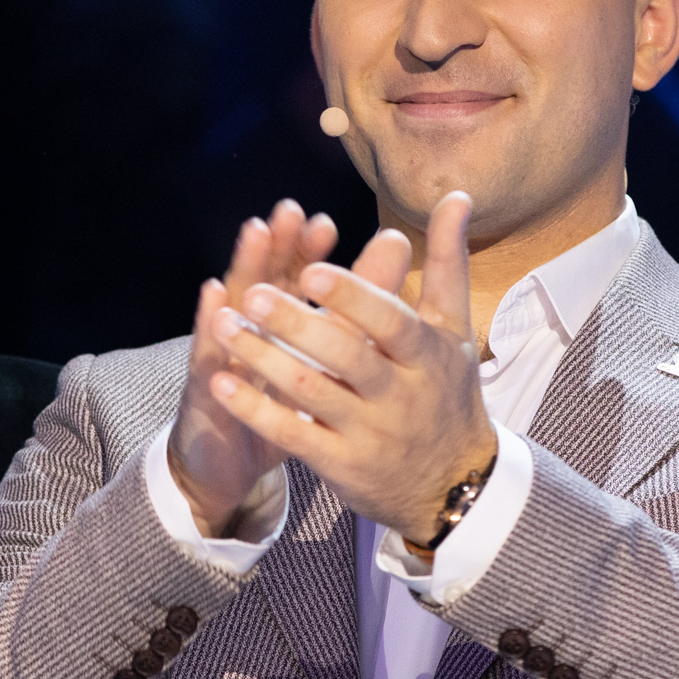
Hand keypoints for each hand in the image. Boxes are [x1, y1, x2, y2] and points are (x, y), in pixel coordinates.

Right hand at [170, 200, 341, 534]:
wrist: (229, 468)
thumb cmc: (278, 410)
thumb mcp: (318, 369)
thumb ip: (348, 319)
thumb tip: (384, 278)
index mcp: (282, 328)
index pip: (297, 282)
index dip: (309, 253)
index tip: (327, 224)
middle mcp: (252, 333)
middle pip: (266, 282)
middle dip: (278, 246)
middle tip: (291, 211)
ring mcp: (225, 357)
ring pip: (237, 308)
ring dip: (246, 267)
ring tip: (256, 231)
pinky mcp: (208, 389)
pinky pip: (210, 353)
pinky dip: (210, 322)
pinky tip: (213, 294)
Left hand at [201, 192, 498, 541]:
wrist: (453, 483)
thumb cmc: (447, 391)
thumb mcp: (453, 329)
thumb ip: (447, 262)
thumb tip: (457, 195)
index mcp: (426, 354)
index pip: (390, 321)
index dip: (353, 297)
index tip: (312, 268)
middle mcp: (399, 394)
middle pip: (346, 355)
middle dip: (297, 323)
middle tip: (252, 292)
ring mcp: (369, 433)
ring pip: (311, 391)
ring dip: (263, 357)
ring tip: (224, 324)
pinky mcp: (342, 465)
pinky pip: (293, 436)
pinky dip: (256, 410)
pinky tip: (222, 382)